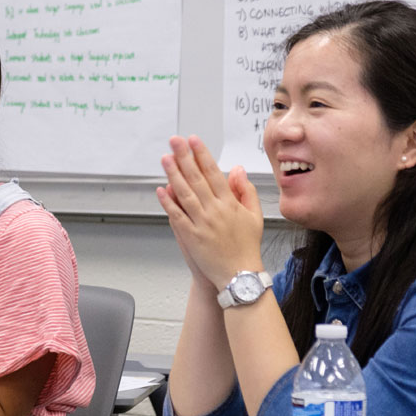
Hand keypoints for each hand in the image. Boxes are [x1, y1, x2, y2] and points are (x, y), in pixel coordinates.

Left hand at [156, 135, 263, 288]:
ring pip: (184, 194)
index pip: (214, 173)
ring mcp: (202, 223)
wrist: (239, 275)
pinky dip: (168, 202)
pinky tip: (160, 189)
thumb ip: (246, 191)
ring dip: (173, 174)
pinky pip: (177, 216)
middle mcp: (215, 211)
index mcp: (230, 204)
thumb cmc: (247, 246)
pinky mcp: (191, 236)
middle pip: (197, 178)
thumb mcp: (254, 216)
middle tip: (175, 141)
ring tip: (165, 158)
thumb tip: (237, 170)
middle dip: (185, 157)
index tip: (194, 140)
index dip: (202, 155)